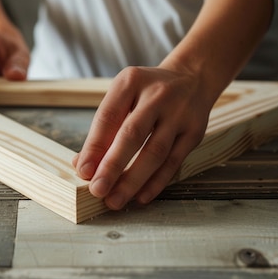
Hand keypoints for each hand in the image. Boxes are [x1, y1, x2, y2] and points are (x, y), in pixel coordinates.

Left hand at [73, 66, 213, 209]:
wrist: (192, 78)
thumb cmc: (148, 92)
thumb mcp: (124, 95)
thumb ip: (104, 128)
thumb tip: (82, 165)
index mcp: (131, 82)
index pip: (108, 117)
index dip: (94, 147)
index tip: (83, 171)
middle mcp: (157, 96)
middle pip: (132, 135)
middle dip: (112, 166)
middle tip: (97, 190)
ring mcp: (179, 114)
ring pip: (155, 152)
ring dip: (133, 180)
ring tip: (115, 200)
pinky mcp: (194, 132)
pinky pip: (174, 162)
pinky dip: (156, 182)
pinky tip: (141, 196)